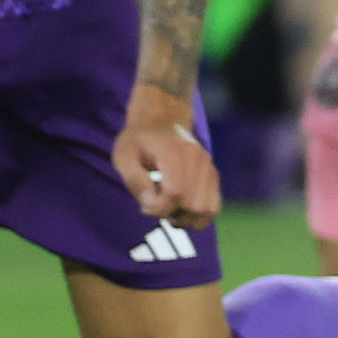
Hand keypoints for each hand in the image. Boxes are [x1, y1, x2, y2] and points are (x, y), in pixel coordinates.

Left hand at [114, 87, 219, 227]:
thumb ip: (135, 181)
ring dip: (186, 219)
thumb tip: (150, 204)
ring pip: (206, 210)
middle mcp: (198, 160)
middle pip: (193, 205)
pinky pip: (213, 207)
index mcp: (175, 153)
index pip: (175, 193)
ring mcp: (208, 168)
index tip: (144, 206)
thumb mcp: (124, 156)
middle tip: (155, 206)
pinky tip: (181, 211)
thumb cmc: (139, 139)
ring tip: (169, 211)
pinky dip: (198, 217)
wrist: (162, 119)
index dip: (158, 208)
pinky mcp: (212, 175)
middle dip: (172, 214)